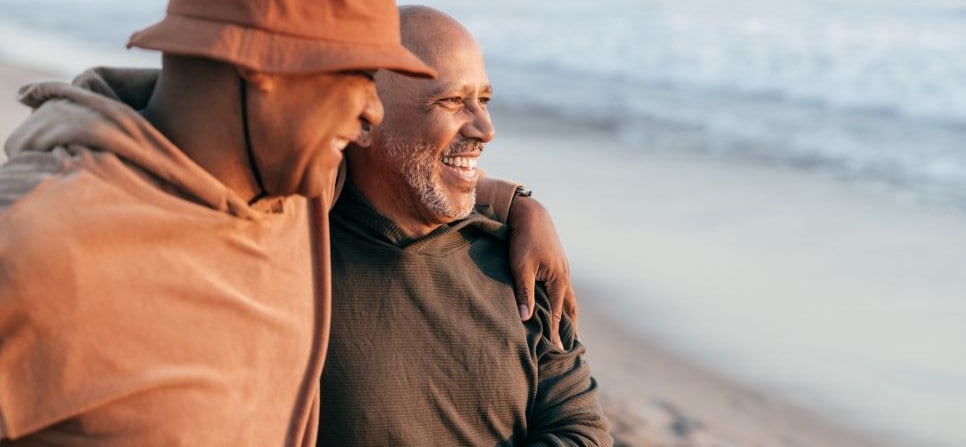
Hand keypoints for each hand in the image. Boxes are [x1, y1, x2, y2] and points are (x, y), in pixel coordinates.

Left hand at [507, 196, 577, 347]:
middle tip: (572, 348)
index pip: (558, 315)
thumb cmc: (524, 240)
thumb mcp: (520, 267)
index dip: (556, 334)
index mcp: (558, 281)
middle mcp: (565, 278)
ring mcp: (563, 271)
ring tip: (571, 332)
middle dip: (570, 328)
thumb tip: (526, 318)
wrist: (531, 215)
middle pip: (570, 310)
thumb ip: (524, 293)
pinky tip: (560, 306)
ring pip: (569, 300)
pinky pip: (564, 290)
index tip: (558, 353)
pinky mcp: (558, 266)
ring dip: (570, 316)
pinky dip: (564, 303)